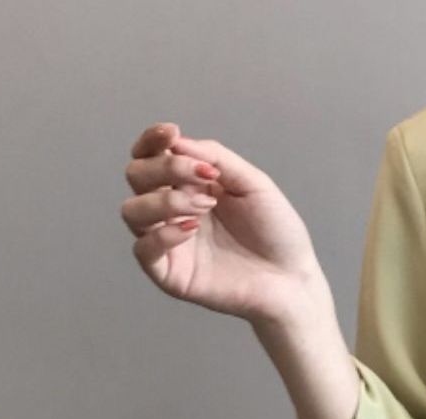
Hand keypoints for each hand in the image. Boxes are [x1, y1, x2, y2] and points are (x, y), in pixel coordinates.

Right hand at [120, 122, 329, 325]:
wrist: (293, 279)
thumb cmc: (277, 233)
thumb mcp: (252, 183)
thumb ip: (215, 157)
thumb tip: (176, 142)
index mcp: (189, 186)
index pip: (150, 156)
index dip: (151, 140)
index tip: (171, 133)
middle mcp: (173, 211)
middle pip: (136, 177)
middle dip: (165, 168)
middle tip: (205, 179)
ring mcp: (170, 243)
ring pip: (132, 211)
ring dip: (164, 200)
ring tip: (205, 207)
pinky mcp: (171, 275)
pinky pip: (143, 250)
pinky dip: (162, 234)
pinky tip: (191, 229)